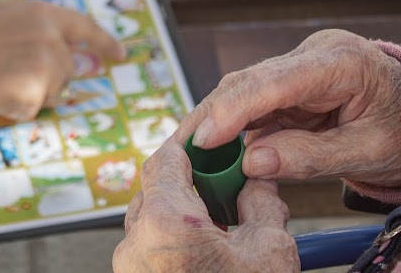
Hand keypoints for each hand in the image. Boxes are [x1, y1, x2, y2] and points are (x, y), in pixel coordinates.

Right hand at [0, 0, 125, 119]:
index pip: (87, 28)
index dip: (105, 43)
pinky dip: (13, 107)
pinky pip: (31, 108)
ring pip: (50, 92)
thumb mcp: (4, 15)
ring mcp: (44, 67)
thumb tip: (60, 48)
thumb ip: (36, 28)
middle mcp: (51, 39)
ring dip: (28, 92)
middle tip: (5, 71)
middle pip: (66, 70)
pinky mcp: (33, 94)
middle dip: (46, 77)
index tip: (119, 55)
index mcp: (44, 14)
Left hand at [113, 139, 298, 272]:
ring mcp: (130, 267)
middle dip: (188, 180)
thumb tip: (257, 182)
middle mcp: (137, 242)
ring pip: (150, 218)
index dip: (190, 143)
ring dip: (181, 212)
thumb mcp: (269, 252)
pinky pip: (148, 247)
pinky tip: (207, 254)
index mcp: (166, 223)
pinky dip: (173, 238)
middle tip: (223, 184)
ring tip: (220, 226)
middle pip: (156, 187)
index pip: (166, 157)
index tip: (209, 139)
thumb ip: (261, 203)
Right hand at [175, 29, 400, 186]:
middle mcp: (312, 53)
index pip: (275, 81)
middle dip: (211, 116)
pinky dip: (230, 127)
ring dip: (214, 122)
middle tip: (179, 150)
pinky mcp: (287, 81)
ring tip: (186, 153)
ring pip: (242, 90)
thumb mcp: (369, 152)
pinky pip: (251, 102)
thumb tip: (252, 163)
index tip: (203, 139)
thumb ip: (312, 157)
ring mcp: (297, 65)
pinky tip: (209, 147)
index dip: (234, 109)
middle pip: (248, 82)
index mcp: (340, 61)